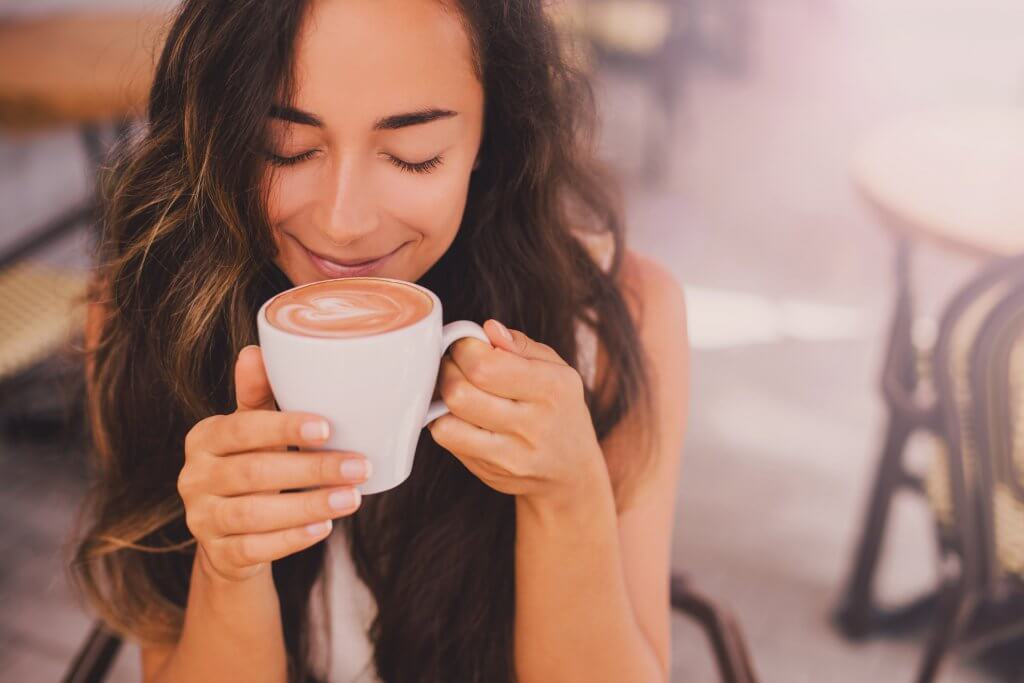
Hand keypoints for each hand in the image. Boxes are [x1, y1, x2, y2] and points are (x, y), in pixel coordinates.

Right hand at [178, 345, 371, 582]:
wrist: (229, 535)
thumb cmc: (251, 465)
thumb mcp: (254, 430)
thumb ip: (258, 395)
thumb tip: (256, 350)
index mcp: (204, 438)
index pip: (242, 428)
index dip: (284, 428)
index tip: (328, 427)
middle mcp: (194, 477)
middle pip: (255, 472)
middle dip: (312, 470)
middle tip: (359, 467)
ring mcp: (201, 519)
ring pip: (255, 514)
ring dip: (309, 506)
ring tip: (352, 498)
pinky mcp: (218, 554)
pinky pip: (255, 548)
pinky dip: (292, 539)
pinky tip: (324, 528)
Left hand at [427, 320, 606, 506]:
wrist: (572, 472)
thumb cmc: (560, 410)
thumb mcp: (557, 370)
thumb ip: (521, 345)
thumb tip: (488, 329)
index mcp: (552, 389)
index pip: (485, 365)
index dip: (464, 348)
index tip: (467, 345)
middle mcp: (533, 424)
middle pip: (459, 392)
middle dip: (448, 369)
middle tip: (456, 364)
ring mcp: (510, 455)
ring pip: (447, 421)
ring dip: (442, 398)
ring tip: (457, 388)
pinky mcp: (490, 473)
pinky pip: (447, 440)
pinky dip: (444, 421)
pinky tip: (459, 414)